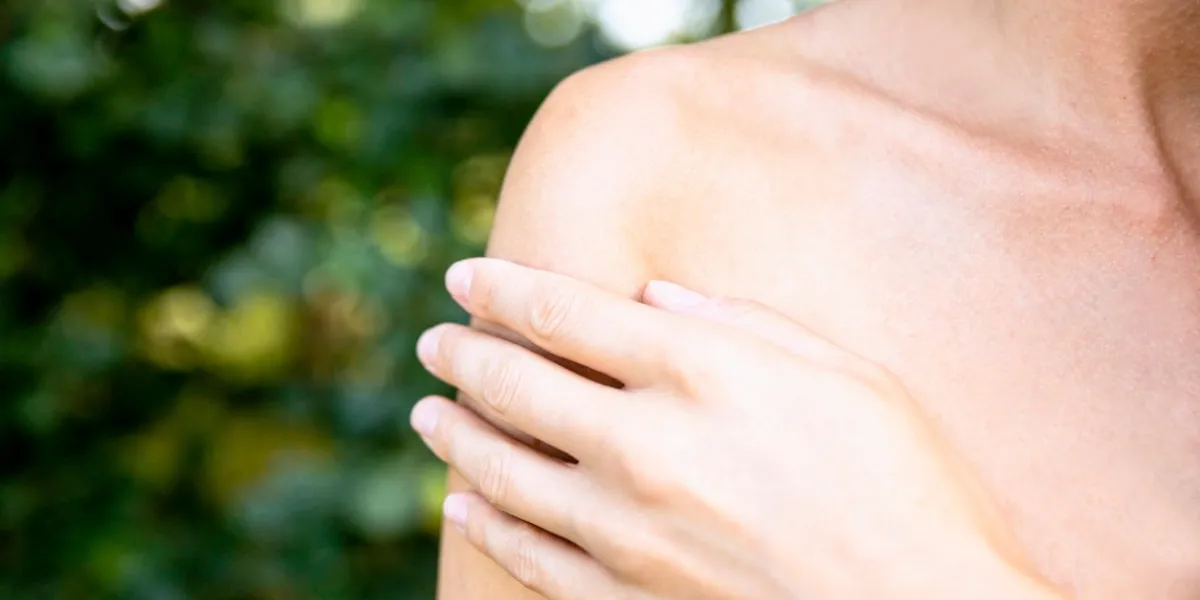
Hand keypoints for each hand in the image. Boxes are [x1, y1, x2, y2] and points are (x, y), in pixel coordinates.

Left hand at [412, 258, 1061, 599]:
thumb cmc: (907, 484)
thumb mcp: (845, 373)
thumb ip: (742, 323)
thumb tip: (654, 295)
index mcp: (701, 371)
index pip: (562, 313)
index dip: (501, 288)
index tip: (463, 277)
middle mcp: (647, 444)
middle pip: (516, 385)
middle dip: (463, 355)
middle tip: (433, 342)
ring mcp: (630, 531)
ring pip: (504, 472)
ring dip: (455, 436)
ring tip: (429, 415)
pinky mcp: (631, 599)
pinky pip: (532, 558)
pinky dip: (487, 525)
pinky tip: (464, 503)